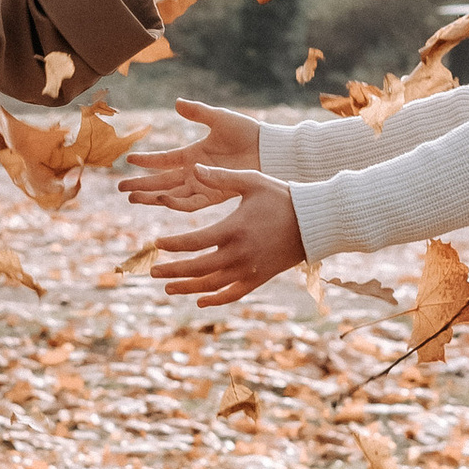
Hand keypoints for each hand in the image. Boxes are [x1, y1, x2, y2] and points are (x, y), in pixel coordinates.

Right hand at [124, 99, 261, 206]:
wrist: (269, 151)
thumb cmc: (246, 132)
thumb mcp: (219, 118)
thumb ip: (197, 112)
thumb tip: (176, 102)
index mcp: (193, 153)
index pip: (164, 159)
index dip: (146, 160)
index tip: (127, 159)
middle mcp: (194, 171)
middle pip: (162, 181)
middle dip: (141, 185)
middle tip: (120, 189)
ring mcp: (203, 185)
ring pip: (172, 195)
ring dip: (152, 197)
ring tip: (133, 198)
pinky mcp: (215, 195)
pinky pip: (192, 203)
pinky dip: (176, 203)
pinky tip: (162, 200)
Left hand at [149, 176, 304, 309]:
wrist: (315, 222)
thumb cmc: (282, 197)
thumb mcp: (251, 181)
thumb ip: (220, 177)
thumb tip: (192, 169)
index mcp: (232, 229)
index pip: (193, 242)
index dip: (172, 245)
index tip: (157, 243)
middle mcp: (238, 254)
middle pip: (197, 268)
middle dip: (172, 271)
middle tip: (153, 271)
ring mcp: (249, 270)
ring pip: (211, 285)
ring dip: (187, 288)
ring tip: (168, 287)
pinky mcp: (259, 278)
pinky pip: (233, 294)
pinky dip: (215, 299)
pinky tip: (200, 299)